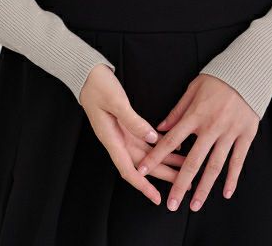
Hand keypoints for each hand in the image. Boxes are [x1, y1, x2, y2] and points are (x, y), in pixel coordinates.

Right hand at [79, 63, 190, 205]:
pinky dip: (159, 144)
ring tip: (184, 167)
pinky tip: (174, 146)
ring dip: (165, 160)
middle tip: (183, 184)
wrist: (88, 73)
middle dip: (163, 175)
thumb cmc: (98, 86)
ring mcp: (122, 132)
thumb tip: (152, 138)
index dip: (143, 185)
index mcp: (111, 138)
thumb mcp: (115, 101)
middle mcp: (117, 139)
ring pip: (147, 153)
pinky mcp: (126, 123)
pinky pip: (145, 139)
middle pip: (142, 164)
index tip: (156, 197)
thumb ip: (133, 121)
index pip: (128, 169)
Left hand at [135, 74, 259, 212]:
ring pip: (215, 166)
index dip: (155, 157)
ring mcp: (229, 132)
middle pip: (192, 161)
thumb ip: (177, 110)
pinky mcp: (246, 135)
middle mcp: (211, 127)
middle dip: (179, 184)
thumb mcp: (193, 88)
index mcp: (195, 115)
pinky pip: (238, 161)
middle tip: (171, 204)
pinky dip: (232, 178)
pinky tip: (225, 193)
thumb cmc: (218, 79)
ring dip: (204, 188)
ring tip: (194, 206)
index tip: (142, 171)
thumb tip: (160, 127)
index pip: (170, 140)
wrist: (247, 71)